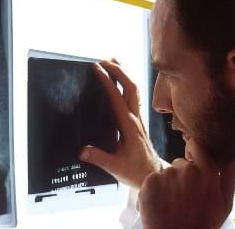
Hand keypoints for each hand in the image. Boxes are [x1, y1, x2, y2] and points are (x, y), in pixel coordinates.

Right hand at [78, 60, 160, 188]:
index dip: (107, 81)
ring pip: (135, 90)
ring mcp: (138, 118)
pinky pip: (134, 97)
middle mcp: (135, 118)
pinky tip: (121, 82)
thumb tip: (80, 150)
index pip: (117, 98)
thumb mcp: (115, 167)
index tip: (97, 69)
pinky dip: (127, 84)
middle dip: (119, 70)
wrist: (154, 175)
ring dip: (125, 74)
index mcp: (129, 126)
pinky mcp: (138, 121)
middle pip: (131, 87)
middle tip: (105, 60)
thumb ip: (98, 158)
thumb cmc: (136, 171)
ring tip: (114, 62)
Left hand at [138, 138, 234, 228]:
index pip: (196, 146)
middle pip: (180, 163)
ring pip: (165, 173)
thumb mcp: (224, 204)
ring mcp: (166, 174)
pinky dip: (153, 189)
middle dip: (181, 176)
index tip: (191, 159)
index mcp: (207, 172)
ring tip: (172, 203)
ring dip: (167, 184)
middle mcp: (186, 169)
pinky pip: (152, 179)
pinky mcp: (149, 181)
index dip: (193, 151)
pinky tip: (160, 204)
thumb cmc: (202, 223)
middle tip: (183, 197)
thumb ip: (229, 178)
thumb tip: (231, 158)